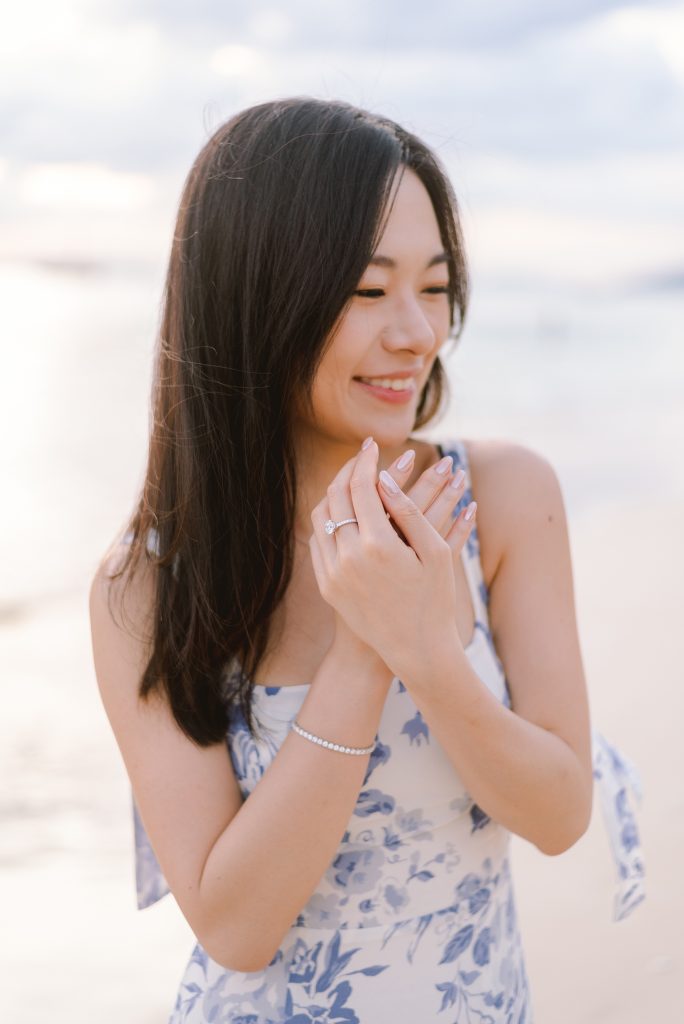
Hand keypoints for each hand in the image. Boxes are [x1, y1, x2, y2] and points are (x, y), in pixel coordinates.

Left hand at [308, 439, 475, 682]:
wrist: (416, 650)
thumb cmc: (435, 599)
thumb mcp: (436, 552)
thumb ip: (409, 512)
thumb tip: (383, 478)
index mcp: (379, 546)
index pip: (362, 487)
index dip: (366, 461)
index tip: (372, 445)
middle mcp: (349, 558)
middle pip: (336, 496)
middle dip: (348, 470)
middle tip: (361, 456)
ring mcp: (333, 573)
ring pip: (321, 516)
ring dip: (334, 492)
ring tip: (351, 479)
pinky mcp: (326, 586)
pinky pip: (318, 541)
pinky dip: (327, 518)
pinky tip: (343, 510)